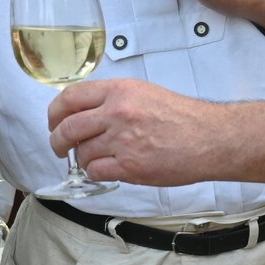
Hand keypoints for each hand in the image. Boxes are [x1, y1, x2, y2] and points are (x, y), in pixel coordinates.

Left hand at [47, 79, 222, 187]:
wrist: (211, 138)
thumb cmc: (182, 117)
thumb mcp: (144, 93)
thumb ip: (112, 100)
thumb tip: (82, 112)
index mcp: (119, 90)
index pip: (70, 98)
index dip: (55, 113)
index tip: (54, 122)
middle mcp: (117, 112)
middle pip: (67, 127)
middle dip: (58, 141)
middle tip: (60, 147)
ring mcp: (122, 140)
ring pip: (82, 153)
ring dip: (84, 159)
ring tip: (99, 158)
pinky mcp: (130, 166)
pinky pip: (96, 172)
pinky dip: (96, 173)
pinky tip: (107, 170)